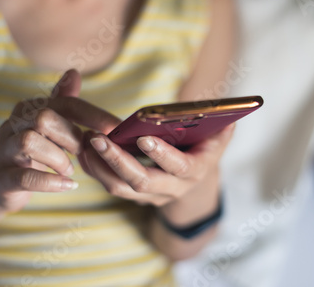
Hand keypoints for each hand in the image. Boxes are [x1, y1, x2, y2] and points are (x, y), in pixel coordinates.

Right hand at [0, 70, 119, 212]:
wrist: (0, 185)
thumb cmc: (33, 152)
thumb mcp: (49, 126)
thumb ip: (63, 102)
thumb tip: (74, 73)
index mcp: (30, 109)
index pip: (66, 103)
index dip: (93, 115)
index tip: (116, 128)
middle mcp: (13, 124)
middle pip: (44, 118)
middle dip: (71, 136)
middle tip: (82, 151)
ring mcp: (4, 151)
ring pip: (29, 141)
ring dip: (58, 158)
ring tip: (69, 169)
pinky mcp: (3, 178)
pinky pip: (25, 177)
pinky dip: (50, 182)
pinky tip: (67, 184)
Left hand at [78, 124, 234, 210]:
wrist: (195, 184)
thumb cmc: (204, 152)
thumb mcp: (217, 140)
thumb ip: (222, 129)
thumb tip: (229, 117)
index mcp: (193, 172)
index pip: (178, 167)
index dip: (162, 154)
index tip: (144, 137)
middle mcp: (171, 188)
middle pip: (141, 181)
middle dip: (118, 161)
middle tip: (98, 138)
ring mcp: (151, 195)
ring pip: (120, 188)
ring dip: (100, 166)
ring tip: (86, 141)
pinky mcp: (134, 195)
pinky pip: (111, 185)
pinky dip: (95, 169)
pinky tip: (83, 150)